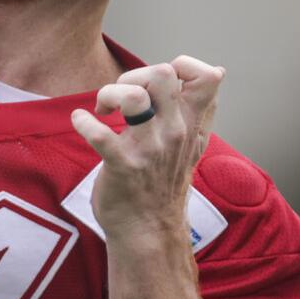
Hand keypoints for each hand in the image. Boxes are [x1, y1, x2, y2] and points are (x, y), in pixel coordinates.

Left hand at [69, 56, 224, 247]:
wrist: (149, 233)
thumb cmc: (163, 184)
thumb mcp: (192, 145)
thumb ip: (201, 109)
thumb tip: (218, 72)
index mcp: (190, 125)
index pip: (206, 77)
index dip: (182, 65)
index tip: (156, 81)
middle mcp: (174, 132)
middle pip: (162, 74)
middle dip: (133, 74)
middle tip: (120, 98)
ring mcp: (149, 149)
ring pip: (132, 96)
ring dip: (109, 93)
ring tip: (103, 109)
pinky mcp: (123, 165)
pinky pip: (100, 134)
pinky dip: (84, 122)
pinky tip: (81, 121)